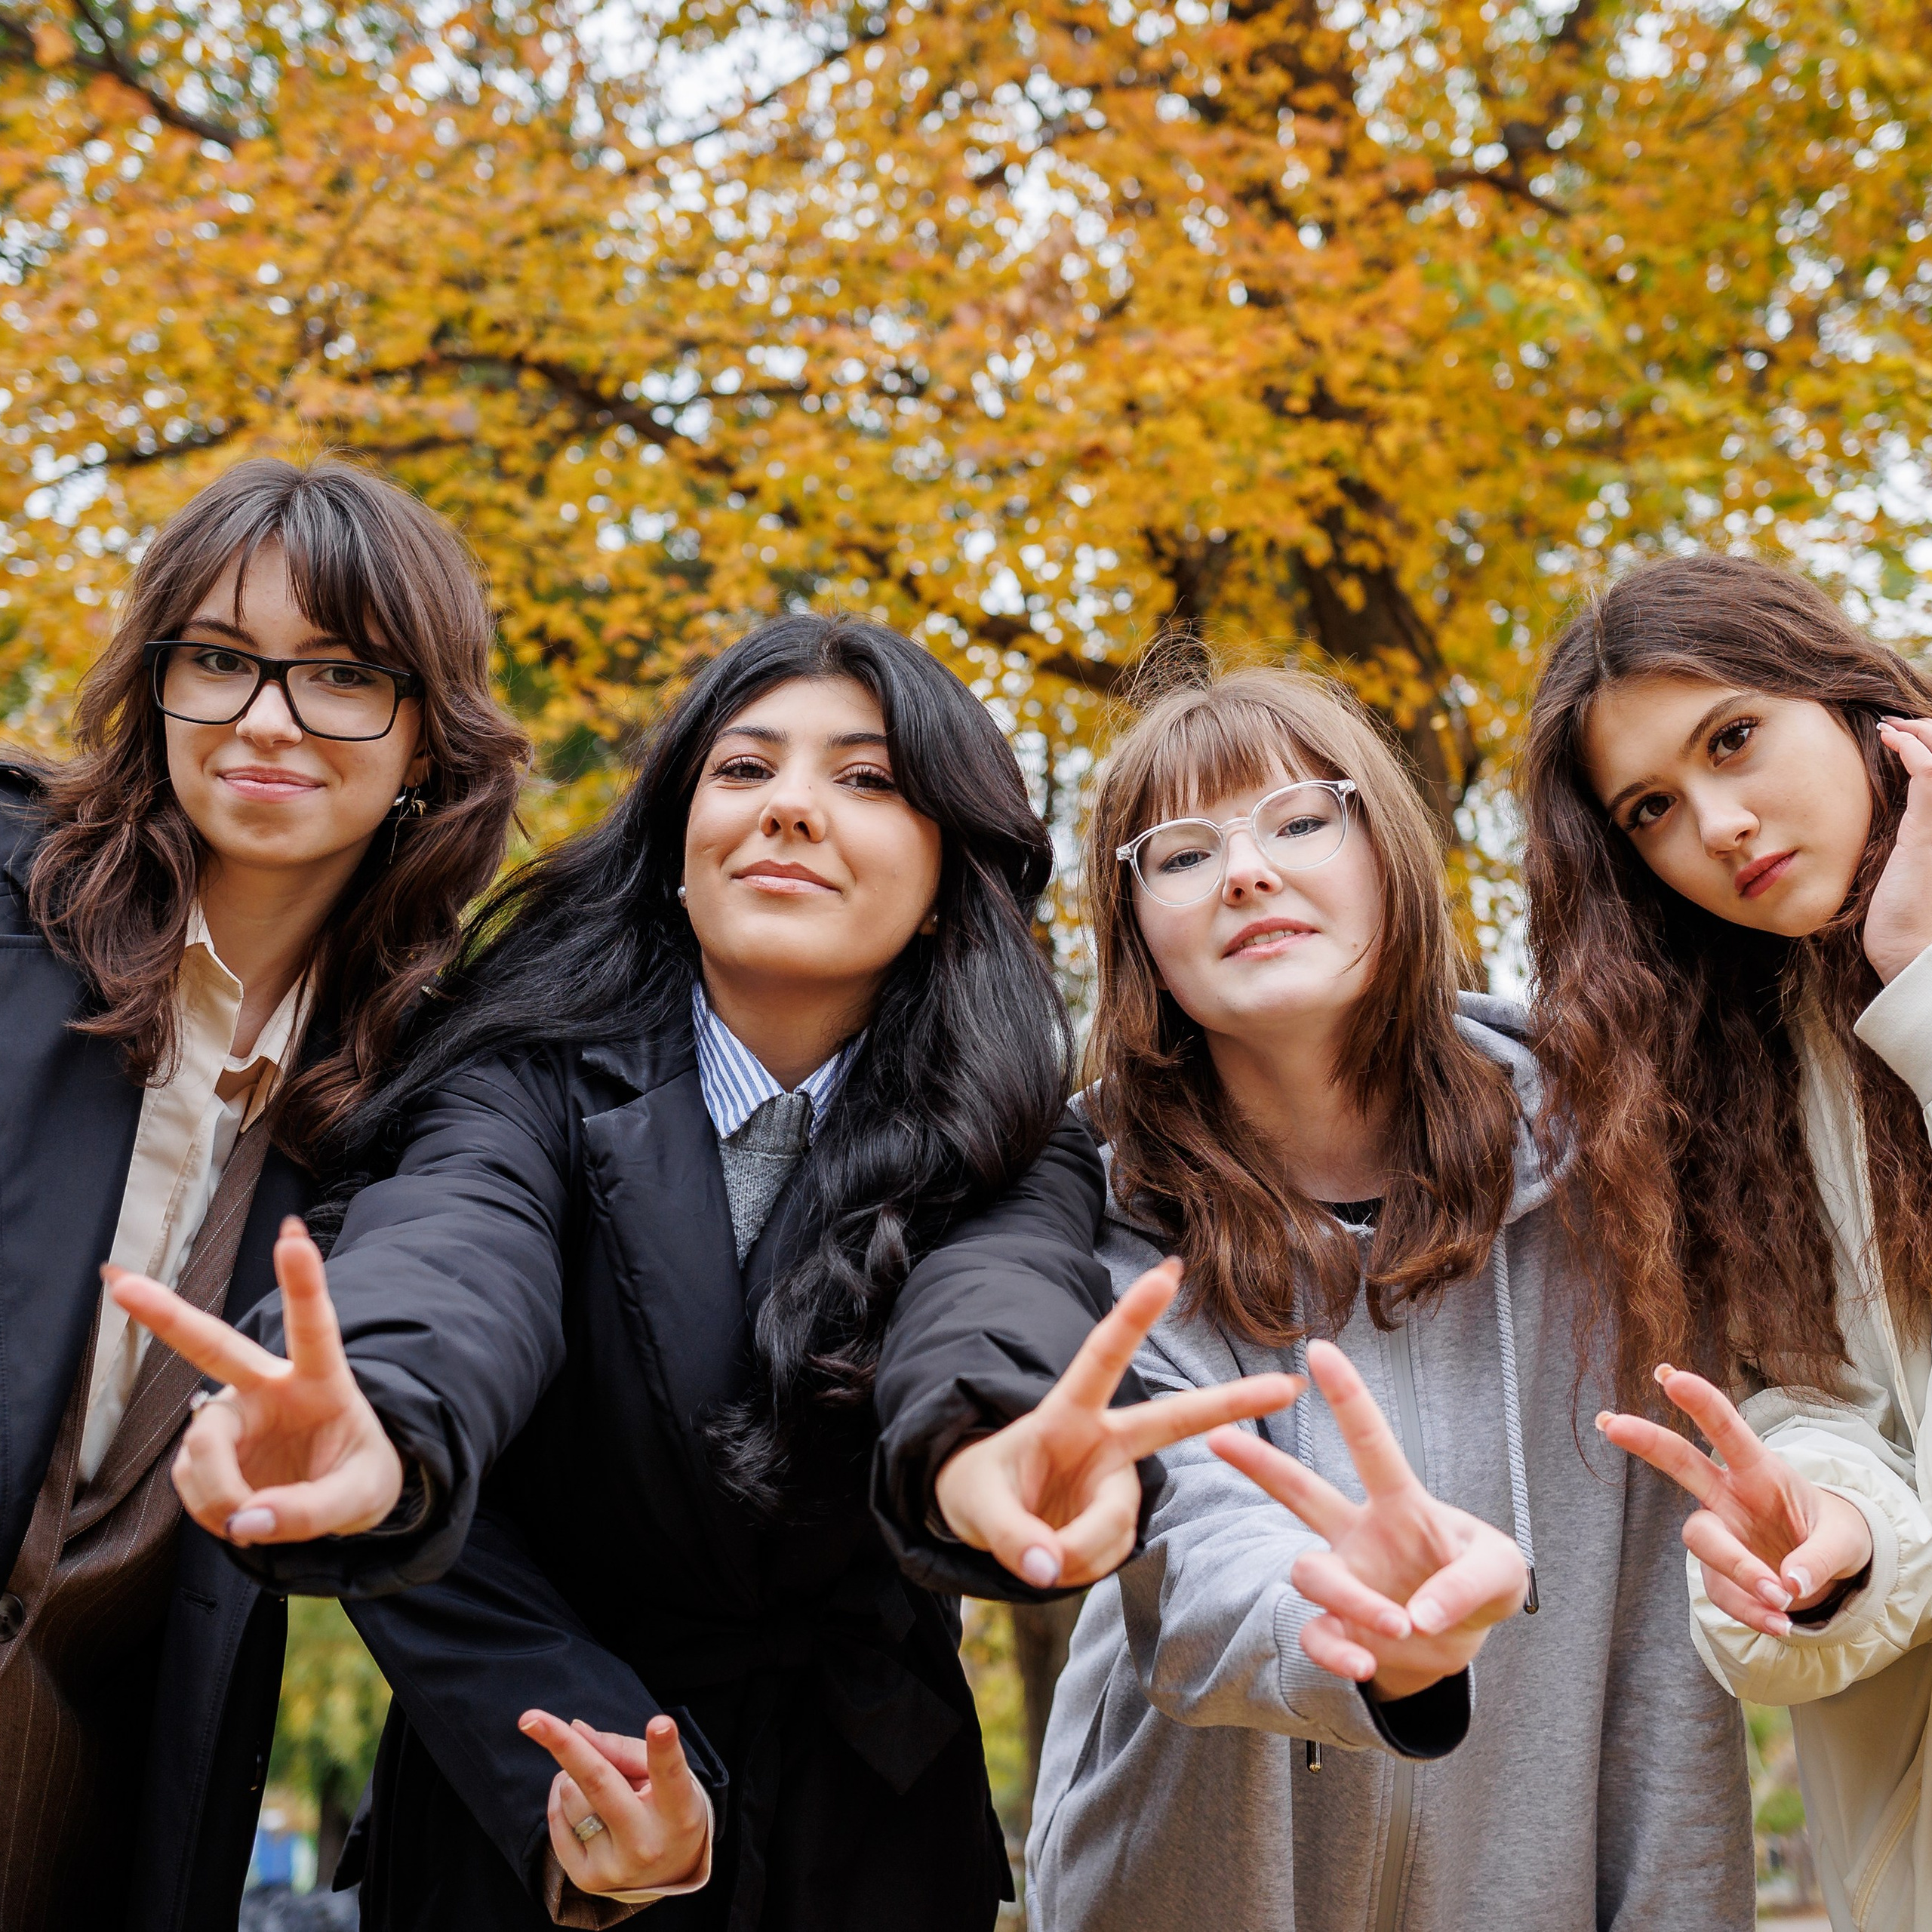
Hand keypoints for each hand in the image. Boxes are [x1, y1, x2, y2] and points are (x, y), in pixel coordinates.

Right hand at [108, 1214, 403, 1544]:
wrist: (342, 1496)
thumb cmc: (360, 1477)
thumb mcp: (362, 1497)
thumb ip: (311, 1512)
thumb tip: (245, 1523)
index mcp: (322, 1380)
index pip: (313, 1326)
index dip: (302, 1282)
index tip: (291, 1235)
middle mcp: (269, 1387)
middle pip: (214, 1346)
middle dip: (166, 1314)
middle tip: (118, 1282)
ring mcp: (233, 1414)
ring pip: (203, 1448)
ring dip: (219, 1494)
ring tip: (249, 1521)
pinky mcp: (208, 1447)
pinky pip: (192, 1482)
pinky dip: (212, 1510)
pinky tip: (236, 1514)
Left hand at [520, 1710, 709, 1898]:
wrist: (667, 1868)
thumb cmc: (664, 1804)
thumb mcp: (658, 1774)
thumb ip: (622, 1750)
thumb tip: (574, 1730)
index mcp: (679, 1813)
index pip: (669, 1775)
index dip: (663, 1748)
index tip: (660, 1723)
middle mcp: (645, 1844)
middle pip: (599, 1783)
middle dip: (565, 1746)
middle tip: (529, 1718)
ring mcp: (613, 1867)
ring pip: (571, 1794)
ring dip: (572, 1773)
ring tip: (596, 1781)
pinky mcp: (586, 1878)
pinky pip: (556, 1820)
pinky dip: (561, 1798)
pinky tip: (581, 1800)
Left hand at [933, 1257, 1301, 1589]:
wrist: (983, 1521)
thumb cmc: (977, 1490)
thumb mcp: (973, 1504)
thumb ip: (1009, 1535)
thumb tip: (1048, 1568)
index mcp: (1065, 1415)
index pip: (1100, 1358)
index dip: (1134, 1316)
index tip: (1169, 1270)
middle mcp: (1102, 1443)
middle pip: (1173, 1420)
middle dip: (1232, 1401)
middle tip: (1289, 1384)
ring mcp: (1115, 1484)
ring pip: (1114, 1526)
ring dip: (1073, 1551)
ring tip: (1032, 1551)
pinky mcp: (1118, 1524)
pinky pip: (1107, 1557)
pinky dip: (1074, 1569)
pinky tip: (1052, 1560)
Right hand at [1210, 1339, 1526, 1700]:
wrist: (1460, 1642)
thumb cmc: (1481, 1585)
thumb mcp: (1502, 1575)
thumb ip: (1468, 1585)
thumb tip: (1417, 1616)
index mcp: (1402, 1505)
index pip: (1371, 1443)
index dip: (1347, 1397)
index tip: (1319, 1351)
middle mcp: (1360, 1534)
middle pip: (1299, 1491)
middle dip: (1257, 1463)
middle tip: (1216, 1434)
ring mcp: (1345, 1581)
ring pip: (1312, 1574)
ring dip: (1354, 1600)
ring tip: (1401, 1626)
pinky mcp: (1340, 1628)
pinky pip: (1317, 1636)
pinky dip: (1337, 1653)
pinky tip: (1364, 1664)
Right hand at [1598, 1364, 1871, 1635]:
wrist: (1825, 1575)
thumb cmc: (1832, 1537)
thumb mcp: (1845, 1541)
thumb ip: (1820, 1559)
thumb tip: (1788, 1584)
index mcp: (1761, 1471)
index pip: (1729, 1431)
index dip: (1701, 1404)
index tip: (1671, 1378)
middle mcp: (1729, 1495)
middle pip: (1680, 1461)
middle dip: (1647, 1440)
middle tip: (1612, 1424)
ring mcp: (1719, 1532)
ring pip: (1701, 1539)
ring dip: (1737, 1569)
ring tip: (1781, 1600)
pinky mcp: (1716, 1572)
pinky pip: (1721, 1592)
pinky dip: (1751, 1611)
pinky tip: (1780, 1623)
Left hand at [1866, 717, 1931, 983]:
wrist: (1911, 949)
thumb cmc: (1904, 913)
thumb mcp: (1907, 862)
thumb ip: (1911, 831)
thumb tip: (1891, 806)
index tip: (1901, 734)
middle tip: (1898, 725)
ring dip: (1923, 732)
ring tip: (1893, 729)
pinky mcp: (1930, 829)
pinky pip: (1930, 774)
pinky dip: (1913, 749)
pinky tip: (1894, 740)